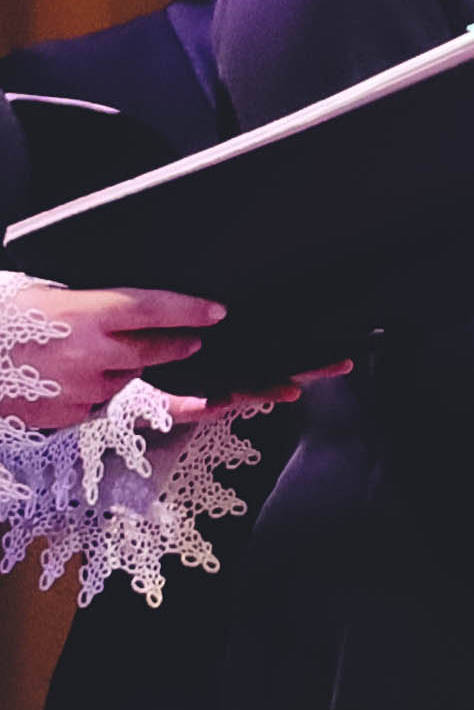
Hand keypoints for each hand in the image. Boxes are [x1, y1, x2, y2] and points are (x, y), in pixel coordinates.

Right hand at [0, 283, 219, 427]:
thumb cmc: (2, 321)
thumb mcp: (39, 294)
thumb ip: (84, 300)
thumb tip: (127, 303)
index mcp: (83, 314)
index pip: (153, 309)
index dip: (189, 310)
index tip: (216, 311)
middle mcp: (91, 354)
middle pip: (155, 350)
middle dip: (177, 344)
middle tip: (190, 340)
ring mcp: (83, 388)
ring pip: (125, 377)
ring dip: (121, 367)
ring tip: (84, 354)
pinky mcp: (71, 415)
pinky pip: (99, 402)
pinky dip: (93, 390)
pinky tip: (64, 377)